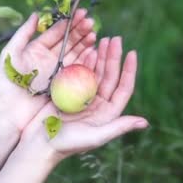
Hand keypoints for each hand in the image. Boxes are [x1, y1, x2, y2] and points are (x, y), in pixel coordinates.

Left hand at [0, 9, 97, 132]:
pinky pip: (77, 70)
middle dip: (81, 31)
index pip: (56, 32)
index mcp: (37, 49)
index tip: (81, 13)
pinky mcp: (64, 84)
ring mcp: (57, 71)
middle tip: (92, 23)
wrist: (9, 112)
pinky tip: (94, 51)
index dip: (69, 23)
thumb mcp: (11, 53)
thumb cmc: (6, 82)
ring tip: (94, 35)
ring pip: (75, 54)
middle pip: (69, 41)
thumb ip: (23, 33)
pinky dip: (86, 61)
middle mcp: (49, 58)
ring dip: (86, 44)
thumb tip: (36, 14)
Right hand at [19, 37, 147, 161]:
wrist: (38, 144)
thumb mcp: (95, 137)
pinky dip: (83, 60)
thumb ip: (118, 127)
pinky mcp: (68, 92)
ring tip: (103, 39)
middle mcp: (98, 103)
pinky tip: (86, 49)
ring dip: (100, 56)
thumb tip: (144, 122)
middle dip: (113, 56)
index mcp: (108, 113)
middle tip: (114, 38)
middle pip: (109, 75)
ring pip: (95, 71)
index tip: (132, 52)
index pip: (123, 87)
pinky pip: (78, 72)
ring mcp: (82, 96)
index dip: (129, 70)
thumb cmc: (67, 144)